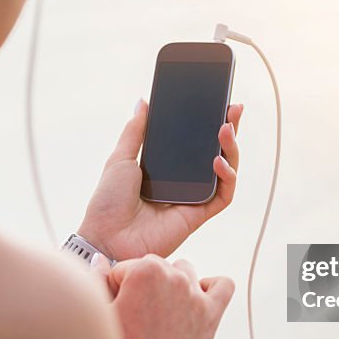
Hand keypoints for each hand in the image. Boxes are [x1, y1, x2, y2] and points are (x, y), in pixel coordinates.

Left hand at [78, 99, 242, 260]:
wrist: (105, 238)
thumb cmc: (108, 203)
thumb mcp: (120, 159)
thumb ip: (135, 131)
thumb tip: (144, 102)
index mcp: (166, 167)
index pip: (194, 141)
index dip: (208, 122)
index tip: (217, 101)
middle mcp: (183, 181)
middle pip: (215, 152)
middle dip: (229, 130)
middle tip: (233, 108)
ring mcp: (193, 198)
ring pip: (226, 172)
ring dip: (231, 150)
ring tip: (226, 129)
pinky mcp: (199, 215)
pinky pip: (223, 195)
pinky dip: (227, 178)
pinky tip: (218, 162)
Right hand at [91, 254, 234, 338]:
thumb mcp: (102, 316)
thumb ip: (98, 280)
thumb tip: (100, 259)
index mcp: (144, 271)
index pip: (124, 267)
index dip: (115, 290)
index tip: (117, 311)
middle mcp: (173, 276)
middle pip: (154, 265)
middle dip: (142, 285)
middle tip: (135, 317)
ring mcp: (195, 294)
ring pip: (184, 270)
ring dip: (173, 284)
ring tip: (160, 313)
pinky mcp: (212, 313)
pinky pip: (222, 284)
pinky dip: (211, 287)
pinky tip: (195, 302)